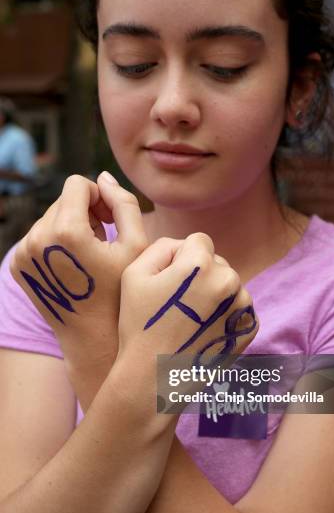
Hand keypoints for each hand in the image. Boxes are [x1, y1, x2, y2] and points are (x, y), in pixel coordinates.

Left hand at [10, 172, 147, 406]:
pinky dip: (56, 242)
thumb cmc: (121, 291)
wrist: (92, 335)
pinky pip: (38, 236)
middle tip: (103, 237)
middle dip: (85, 211)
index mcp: (66, 232)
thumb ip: (124, 203)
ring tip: (90, 253)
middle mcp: (37, 239)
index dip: (99, 196)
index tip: (110, 220)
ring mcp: (23, 254)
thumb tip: (103, 176)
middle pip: (62, 200)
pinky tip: (74, 264)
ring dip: (71, 226)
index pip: (77, 184)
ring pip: (50, 217)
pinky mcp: (18, 265)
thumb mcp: (136, 245)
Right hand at [110, 233, 258, 417]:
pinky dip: (225, 315)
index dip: (182, 258)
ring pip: (229, 285)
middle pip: (216, 263)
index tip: (171, 283)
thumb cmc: (140, 324)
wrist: (154, 377)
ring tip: (191, 320)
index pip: (199, 241)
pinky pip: (238, 308)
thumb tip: (184, 246)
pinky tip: (204, 330)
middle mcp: (229, 280)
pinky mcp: (249, 327)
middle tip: (179, 306)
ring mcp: (243, 305)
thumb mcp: (134, 273)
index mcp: (201, 263)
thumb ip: (162, 247)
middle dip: (201, 275)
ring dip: (214, 295)